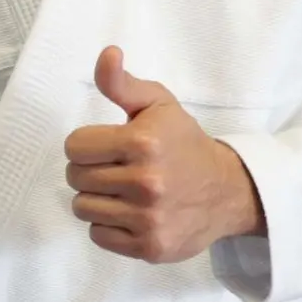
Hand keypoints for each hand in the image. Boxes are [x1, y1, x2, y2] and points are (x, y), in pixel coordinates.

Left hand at [64, 47, 265, 263]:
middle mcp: (146, 182)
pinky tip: (130, 213)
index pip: (74, 146)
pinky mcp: (150, 247)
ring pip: (82, 207)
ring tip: (123, 191)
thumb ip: (122, 83)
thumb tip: (107, 54)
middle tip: (116, 169)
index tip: (107, 146)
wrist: (227, 190)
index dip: (86, 144)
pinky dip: (108, 226)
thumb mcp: (157, 105)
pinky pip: (98, 235)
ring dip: (96, 199)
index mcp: (143, 142)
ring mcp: (148, 218)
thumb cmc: (183, 143)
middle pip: (75, 177)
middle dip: (90, 170)